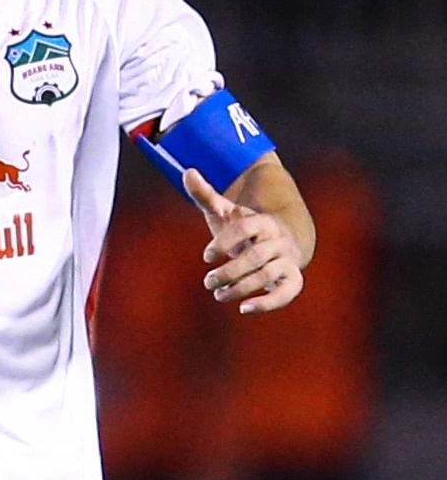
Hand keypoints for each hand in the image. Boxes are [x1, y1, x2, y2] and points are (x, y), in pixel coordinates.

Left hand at [185, 168, 303, 312]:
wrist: (283, 242)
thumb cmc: (246, 229)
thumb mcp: (227, 213)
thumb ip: (206, 196)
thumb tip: (186, 171)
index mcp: (262, 222)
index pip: (245, 228)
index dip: (224, 242)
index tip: (206, 256)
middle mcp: (278, 241)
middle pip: (254, 257)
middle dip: (229, 272)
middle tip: (207, 282)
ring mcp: (287, 261)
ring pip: (266, 276)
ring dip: (240, 288)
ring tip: (218, 295)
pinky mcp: (292, 280)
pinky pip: (287, 293)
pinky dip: (268, 303)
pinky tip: (244, 308)